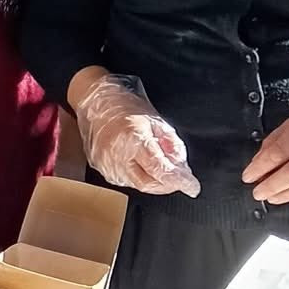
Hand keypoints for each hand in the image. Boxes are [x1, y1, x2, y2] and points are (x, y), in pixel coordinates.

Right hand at [74, 73, 200, 196]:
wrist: (96, 102)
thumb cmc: (125, 107)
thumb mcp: (157, 121)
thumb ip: (172, 145)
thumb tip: (181, 168)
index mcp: (134, 139)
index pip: (161, 170)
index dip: (180, 182)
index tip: (192, 187)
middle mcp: (118, 154)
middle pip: (148, 184)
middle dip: (167, 185)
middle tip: (178, 178)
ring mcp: (106, 163)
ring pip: (136, 184)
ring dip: (152, 180)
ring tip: (157, 165)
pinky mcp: (100, 167)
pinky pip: (124, 180)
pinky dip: (137, 176)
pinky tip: (139, 163)